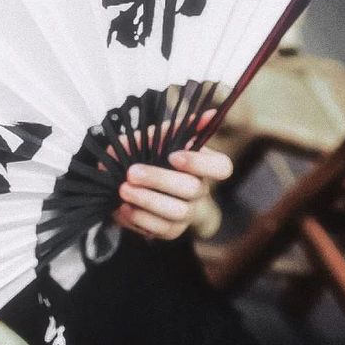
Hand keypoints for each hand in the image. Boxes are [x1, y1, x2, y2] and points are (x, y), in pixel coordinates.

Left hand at [111, 113, 232, 240]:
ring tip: (123, 190)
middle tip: (131, 173)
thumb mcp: (161, 137)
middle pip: (192, 189)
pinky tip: (123, 207)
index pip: (222, 167)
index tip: (172, 156)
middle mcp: (201, 191)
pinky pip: (160, 230)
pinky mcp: (171, 230)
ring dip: (146, 201)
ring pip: (176, 213)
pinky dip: (139, 218)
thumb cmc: (155, 154)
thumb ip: (178, 127)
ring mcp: (188, 213)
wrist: (141, 185)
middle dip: (159, 180)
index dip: (199, 163)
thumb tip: (209, 114)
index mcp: (204, 165)